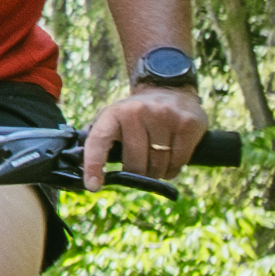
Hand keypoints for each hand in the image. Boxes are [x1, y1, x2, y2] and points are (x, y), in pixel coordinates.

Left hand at [79, 83, 205, 188]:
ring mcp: (164, 116)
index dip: (93, 165)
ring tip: (157, 159)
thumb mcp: (114, 119)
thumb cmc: (137, 115)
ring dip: (157, 172)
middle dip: (138, 175)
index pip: (98, 141)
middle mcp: (137, 111)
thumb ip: (98, 141)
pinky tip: (171, 158)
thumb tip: (87, 172)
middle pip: (135, 164)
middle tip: (140, 168)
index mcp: (114, 113)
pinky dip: (174, 169)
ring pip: (158, 167)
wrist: (169, 89)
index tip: (93, 185)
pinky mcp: (187, 124)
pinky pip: (179, 162)